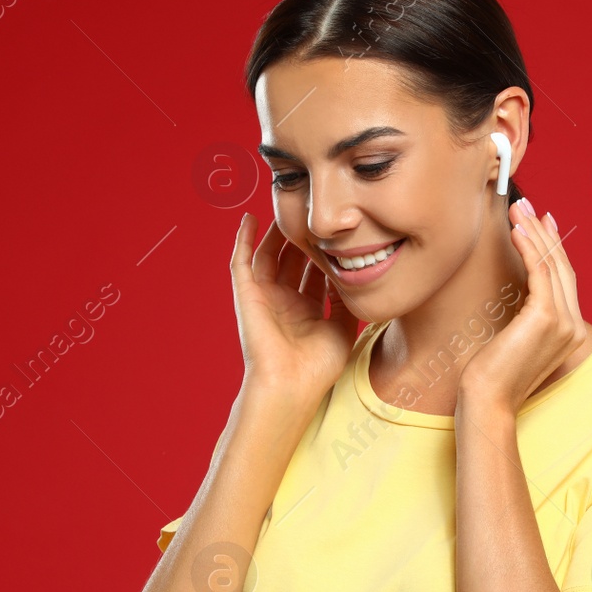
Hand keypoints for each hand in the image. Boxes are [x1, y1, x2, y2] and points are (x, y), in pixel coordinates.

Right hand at [230, 212, 358, 403]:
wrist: (291, 384)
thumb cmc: (317, 366)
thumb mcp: (342, 327)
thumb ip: (343, 299)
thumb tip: (350, 272)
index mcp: (306, 311)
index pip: (314, 272)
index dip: (324, 252)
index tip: (338, 230)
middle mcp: (284, 302)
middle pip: (292, 260)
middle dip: (303, 237)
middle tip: (314, 212)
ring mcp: (264, 298)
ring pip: (269, 256)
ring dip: (277, 233)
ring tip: (288, 208)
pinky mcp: (247, 295)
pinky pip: (241, 261)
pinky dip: (243, 239)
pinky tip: (250, 218)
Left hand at [459, 198, 587, 414]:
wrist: (488, 401)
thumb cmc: (492, 375)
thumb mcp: (515, 338)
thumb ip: (526, 315)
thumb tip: (521, 286)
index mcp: (571, 330)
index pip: (564, 277)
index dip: (553, 245)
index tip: (540, 220)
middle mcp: (573, 325)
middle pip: (561, 266)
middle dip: (543, 231)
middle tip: (525, 204)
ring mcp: (564, 322)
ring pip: (552, 265)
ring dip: (534, 232)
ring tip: (517, 209)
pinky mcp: (546, 318)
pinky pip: (539, 272)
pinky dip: (529, 247)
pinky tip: (517, 230)